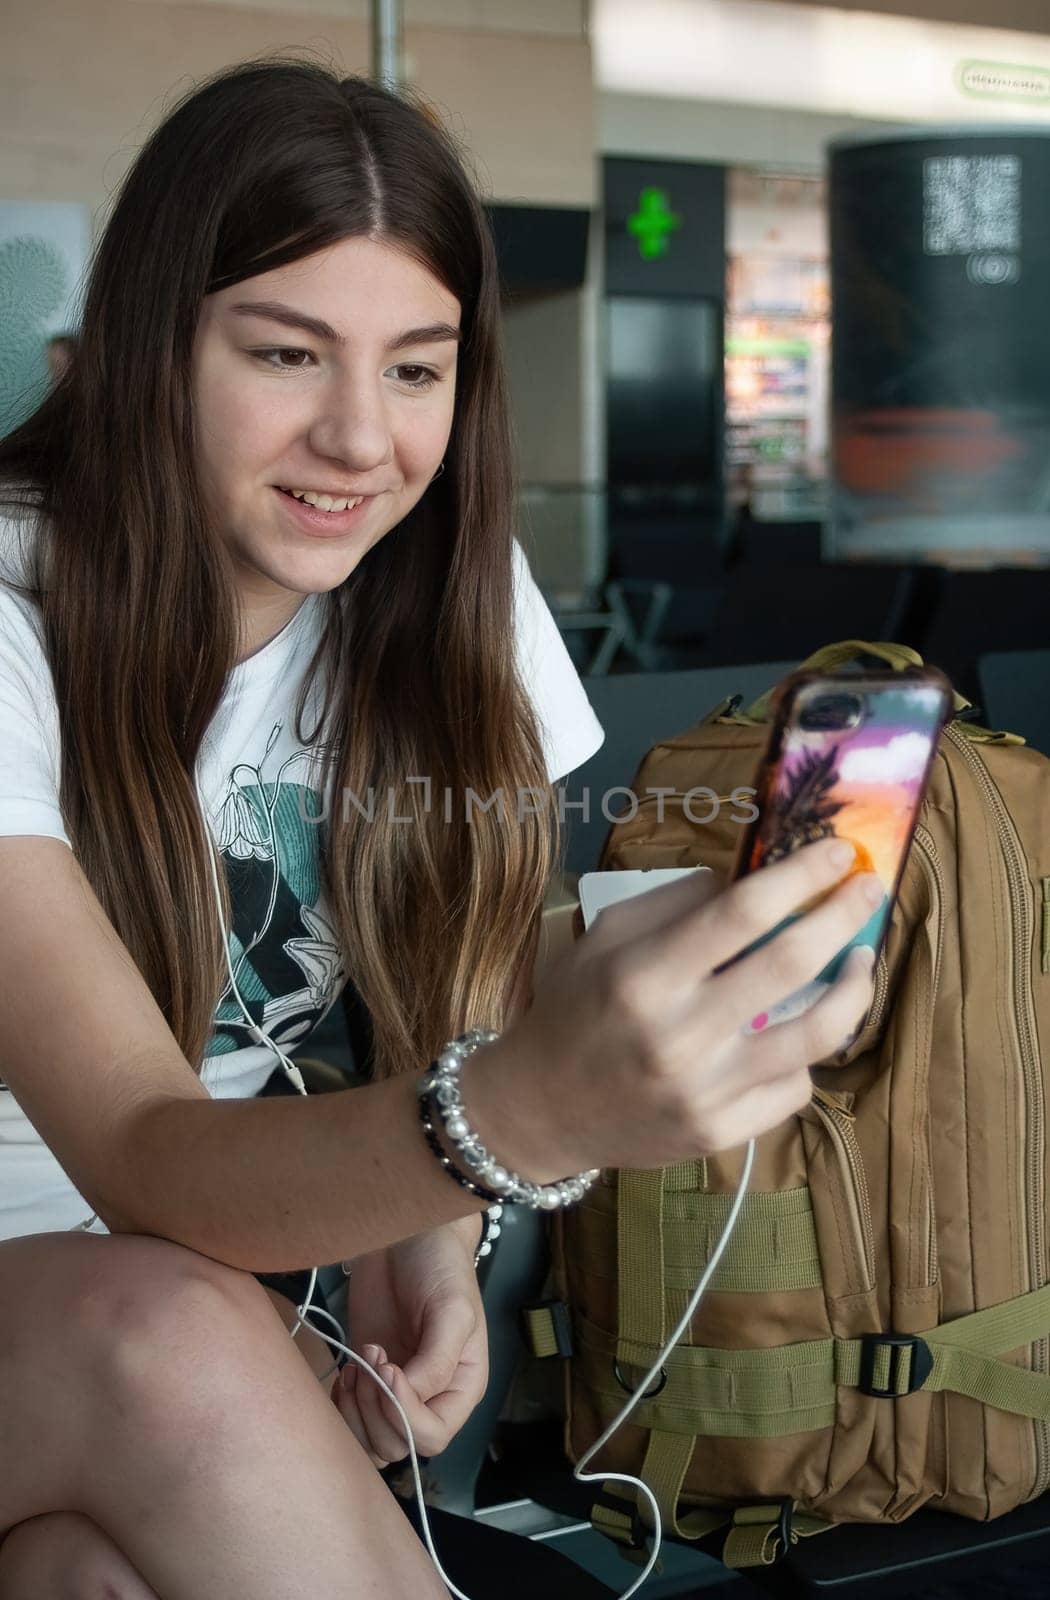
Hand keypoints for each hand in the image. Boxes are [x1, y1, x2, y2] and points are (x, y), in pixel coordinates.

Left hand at [330, 1218, 487, 1467]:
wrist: (404, 1233)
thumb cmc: (439, 1266)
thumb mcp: (452, 1309)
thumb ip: (437, 1360)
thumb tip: (405, 1395)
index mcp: (461, 1387)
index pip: (434, 1435)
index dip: (406, 1414)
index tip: (389, 1367)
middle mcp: (430, 1397)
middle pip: (398, 1444)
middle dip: (376, 1408)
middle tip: (370, 1357)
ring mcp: (394, 1390)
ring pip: (370, 1441)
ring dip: (355, 1411)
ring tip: (357, 1365)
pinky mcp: (366, 1376)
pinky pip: (350, 1420)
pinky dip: (340, 1406)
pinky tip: (345, 1372)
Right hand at [467, 837, 879, 1177]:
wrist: (541, 1109)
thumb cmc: (575, 1008)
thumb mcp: (606, 938)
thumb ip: (677, 904)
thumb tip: (754, 876)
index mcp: (643, 976)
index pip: (741, 913)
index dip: (801, 875)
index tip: (837, 850)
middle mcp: (678, 1035)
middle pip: (790, 964)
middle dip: (842, 915)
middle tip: (868, 886)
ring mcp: (705, 1092)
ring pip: (816, 1034)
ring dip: (854, 988)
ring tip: (861, 959)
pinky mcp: (721, 1134)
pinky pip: (795, 1087)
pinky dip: (806, 1054)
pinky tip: (799, 1033)